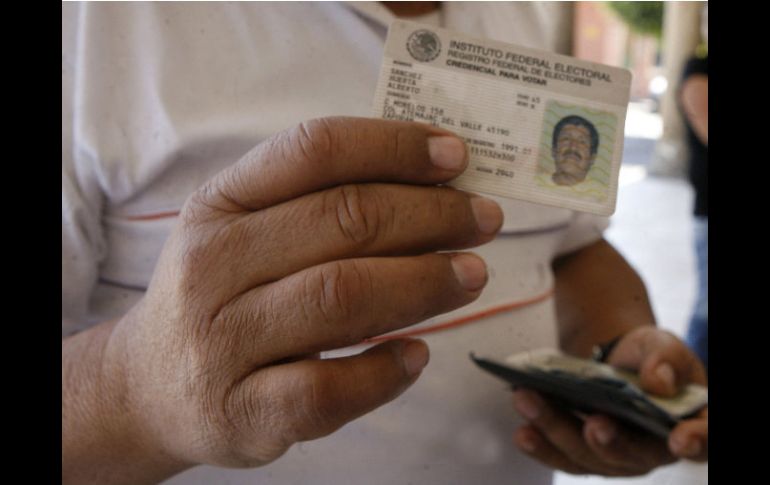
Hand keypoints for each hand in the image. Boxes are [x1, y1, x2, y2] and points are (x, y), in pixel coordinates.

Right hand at [97, 117, 502, 474]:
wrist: (152, 384)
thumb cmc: (222, 294)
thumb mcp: (244, 231)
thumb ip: (317, 202)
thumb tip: (430, 184)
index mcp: (220, 205)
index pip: (314, 151)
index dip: (394, 146)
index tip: (455, 155)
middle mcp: (214, 266)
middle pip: (342, 221)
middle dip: (429, 215)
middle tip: (481, 219)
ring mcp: (224, 343)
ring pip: (341, 297)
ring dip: (423, 283)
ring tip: (471, 275)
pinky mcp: (243, 411)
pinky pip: (328, 390)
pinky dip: (386, 372)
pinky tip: (418, 354)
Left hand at [511, 327, 707, 475]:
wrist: (618, 361)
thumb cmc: (649, 357)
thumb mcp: (662, 346)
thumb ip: (666, 358)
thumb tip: (659, 381)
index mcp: (689, 424)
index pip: (703, 439)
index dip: (696, 441)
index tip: (679, 439)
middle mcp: (654, 450)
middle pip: (632, 454)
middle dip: (610, 440)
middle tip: (594, 423)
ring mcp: (616, 457)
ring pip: (588, 456)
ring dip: (557, 431)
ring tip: (529, 402)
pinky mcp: (584, 454)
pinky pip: (562, 457)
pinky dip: (541, 444)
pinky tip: (522, 430)